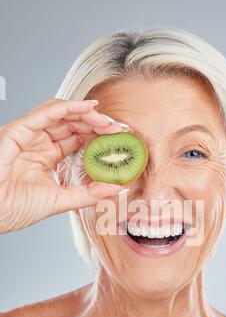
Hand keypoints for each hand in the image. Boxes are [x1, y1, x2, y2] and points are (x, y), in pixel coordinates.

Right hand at [0, 98, 126, 233]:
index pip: (77, 139)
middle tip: (118, 129)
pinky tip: (89, 108)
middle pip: (73, 124)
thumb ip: (88, 194)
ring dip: (87, 114)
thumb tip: (116, 188)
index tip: (119, 140)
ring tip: (108, 121)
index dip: (98, 137)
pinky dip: (69, 107)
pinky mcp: (18, 130)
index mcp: (47, 157)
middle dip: (97, 124)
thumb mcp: (61, 200)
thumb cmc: (15, 209)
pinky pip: (46, 112)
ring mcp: (29, 135)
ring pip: (62, 114)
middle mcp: (38, 143)